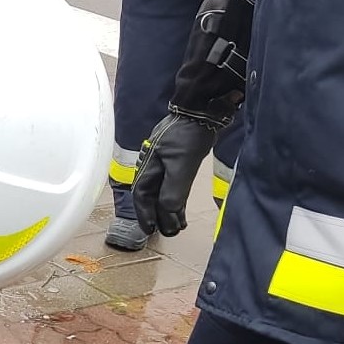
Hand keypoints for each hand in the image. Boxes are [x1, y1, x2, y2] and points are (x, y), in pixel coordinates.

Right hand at [132, 113, 217, 236]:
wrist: (201, 111)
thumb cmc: (188, 135)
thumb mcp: (182, 164)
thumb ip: (174, 189)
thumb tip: (168, 213)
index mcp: (148, 166)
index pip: (142, 195)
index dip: (145, 213)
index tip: (150, 229)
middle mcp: (153, 166)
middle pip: (151, 196)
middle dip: (159, 215)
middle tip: (168, 232)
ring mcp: (165, 163)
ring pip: (162, 192)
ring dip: (169, 210)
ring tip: (178, 226)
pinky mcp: (177, 161)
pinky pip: (173, 185)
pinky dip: (177, 199)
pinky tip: (182, 210)